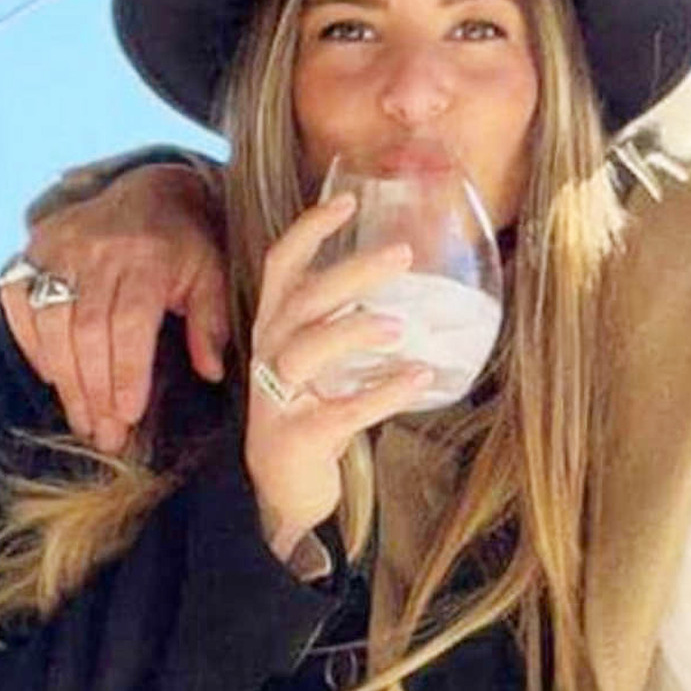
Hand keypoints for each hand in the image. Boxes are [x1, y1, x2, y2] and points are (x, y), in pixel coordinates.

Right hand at [1, 164, 229, 454]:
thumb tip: (211, 371)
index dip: (125, 372)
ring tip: (84, 421)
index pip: (127, 322)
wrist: (149, 189)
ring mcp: (57, 246)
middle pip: (85, 331)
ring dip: (66, 380)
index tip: (128, 416)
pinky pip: (20, 305)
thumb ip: (211, 322)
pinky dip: (34, 345)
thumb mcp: (213, 275)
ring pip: (51, 324)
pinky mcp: (31, 250)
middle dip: (94, 390)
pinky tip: (56, 378)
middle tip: (105, 435)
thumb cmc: (188, 245)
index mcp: (147, 255)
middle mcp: (96, 248)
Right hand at [242, 191, 435, 558]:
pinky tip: (419, 380)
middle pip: (303, 300)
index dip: (310, 230)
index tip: (349, 200)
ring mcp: (279, 396)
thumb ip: (347, 320)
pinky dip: (382, 394)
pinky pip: (340, 411)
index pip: (282, 265)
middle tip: (403, 252)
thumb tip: (408, 277)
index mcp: (276, 327)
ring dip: (354, 331)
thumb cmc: (311, 410)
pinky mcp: (298, 437)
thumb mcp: (321, 360)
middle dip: (350, 272)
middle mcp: (271, 354)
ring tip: (400, 325)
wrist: (283, 490)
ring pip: (307, 350)